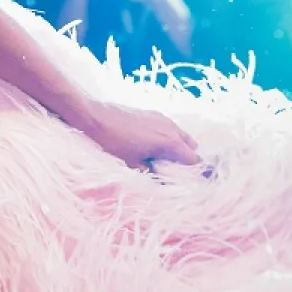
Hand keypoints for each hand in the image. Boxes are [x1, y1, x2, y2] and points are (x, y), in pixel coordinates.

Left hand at [81, 100, 199, 170]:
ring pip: (180, 134)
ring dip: (178, 145)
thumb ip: (152, 172)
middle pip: (191, 145)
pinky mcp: (152, 112)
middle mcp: (171, 128)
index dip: (193, 171)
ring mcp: (162, 118)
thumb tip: (159, 177)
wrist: (97, 117)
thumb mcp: (134, 164)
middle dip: (187, 157)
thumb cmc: (115, 143)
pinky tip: (152, 143)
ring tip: (163, 156)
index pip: (194, 159)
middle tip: (174, 168)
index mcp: (170, 142)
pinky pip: (168, 126)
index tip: (186, 179)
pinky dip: (167, 135)